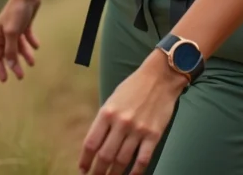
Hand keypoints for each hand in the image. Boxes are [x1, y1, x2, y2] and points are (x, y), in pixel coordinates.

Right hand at [0, 0, 40, 81]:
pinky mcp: (24, 23)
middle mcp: (3, 33)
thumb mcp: (13, 33)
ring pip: (18, 46)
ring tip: (32, 63)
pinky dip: (31, 42)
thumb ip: (11, 50)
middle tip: (21, 77)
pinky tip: (37, 46)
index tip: (5, 80)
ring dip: (24, 55)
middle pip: (8, 53)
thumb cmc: (17, 12)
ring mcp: (14, 28)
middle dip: (14, 65)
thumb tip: (10, 66)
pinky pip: (27, 37)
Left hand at [78, 51, 186, 173]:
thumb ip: (104, 121)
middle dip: (97, 172)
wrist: (160, 77)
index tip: (83, 169)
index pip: (91, 143)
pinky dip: (136, 172)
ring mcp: (138, 130)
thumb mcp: (112, 100)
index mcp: (107, 113)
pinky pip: (142, 159)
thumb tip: (95, 145)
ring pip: (122, 161)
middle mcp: (121, 123)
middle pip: (105, 156)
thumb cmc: (134, 87)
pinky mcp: (153, 135)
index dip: (85, 160)